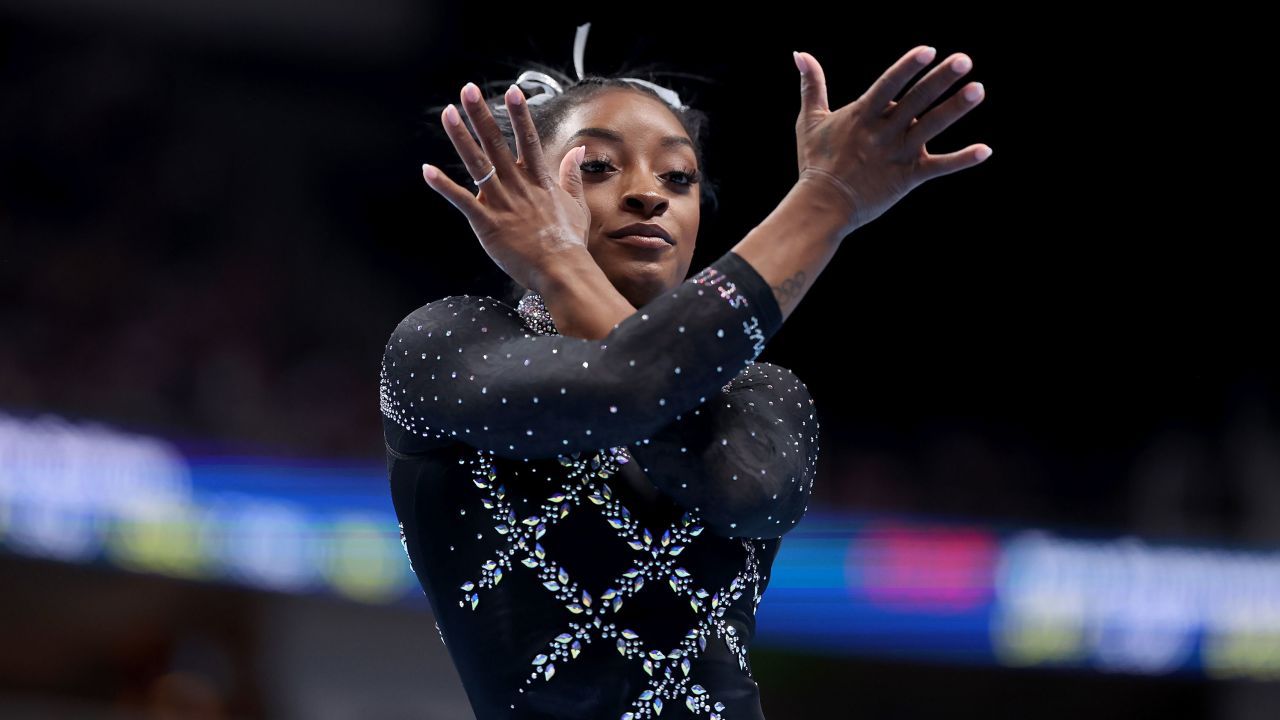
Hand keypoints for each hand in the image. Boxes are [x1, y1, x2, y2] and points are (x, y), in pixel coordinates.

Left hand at [421, 82, 591, 293]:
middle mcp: (518, 186)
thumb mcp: (577, 205)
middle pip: (496, 143)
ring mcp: (501, 203)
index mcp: (539, 181)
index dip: (519, 115)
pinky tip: (428, 171)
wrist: (562, 269)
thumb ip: (572, 176)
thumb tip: (578, 151)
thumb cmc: (570, 242)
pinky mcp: (487, 223)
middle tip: (468, 90)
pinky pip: (462, 201)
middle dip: (481, 115)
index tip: (512, 92)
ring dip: (460, 137)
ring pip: (477, 164)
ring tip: (448, 113)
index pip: (528, 140)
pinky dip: (444, 186)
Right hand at [793, 47, 990, 232]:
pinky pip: (939, 168)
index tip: (929, 51)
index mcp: (862, 116)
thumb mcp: (810, 120)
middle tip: (964, 60)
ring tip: (978, 89)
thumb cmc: (815, 162)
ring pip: (930, 128)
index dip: (907, 67)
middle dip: (940, 80)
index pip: (888, 85)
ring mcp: (897, 155)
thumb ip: (811, 85)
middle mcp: (883, 133)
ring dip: (955, 109)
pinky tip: (985, 150)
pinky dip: (962, 160)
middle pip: (915, 101)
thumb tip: (799, 53)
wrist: (821, 206)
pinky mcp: (907, 178)